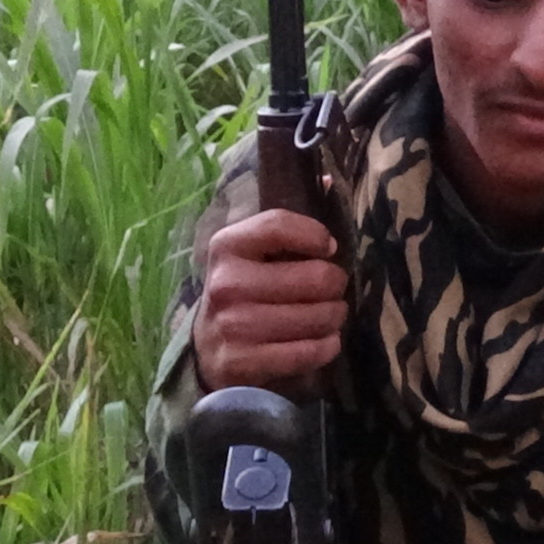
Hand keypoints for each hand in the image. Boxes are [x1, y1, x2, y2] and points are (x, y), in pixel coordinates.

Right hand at [193, 208, 346, 391]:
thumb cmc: (243, 292)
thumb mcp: (251, 254)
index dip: (316, 236)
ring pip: (318, 316)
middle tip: (333, 290)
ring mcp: (233, 325)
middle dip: (336, 284)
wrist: (207, 351)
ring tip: (329, 315)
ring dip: (335, 317)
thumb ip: (286, 225)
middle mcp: (226, 283)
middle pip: (315, 277)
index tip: (327, 248)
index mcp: (227, 246)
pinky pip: (309, 352)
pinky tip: (325, 340)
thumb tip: (332, 182)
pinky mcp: (243, 362)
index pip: (281, 225)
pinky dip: (327, 346)